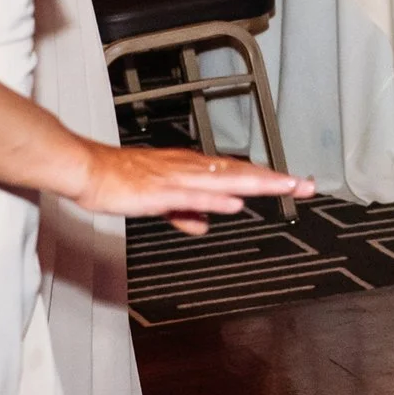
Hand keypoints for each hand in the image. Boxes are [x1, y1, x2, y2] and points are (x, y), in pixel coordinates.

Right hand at [76, 142, 313, 236]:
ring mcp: (177, 178)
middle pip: (241, 173)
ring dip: (256, 183)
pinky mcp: (159, 190)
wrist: (87, 171)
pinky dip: (214, 199)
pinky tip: (234, 203)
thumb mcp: (160, 201)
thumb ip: (184, 212)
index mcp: (192, 170)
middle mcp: (191, 169)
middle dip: (275, 179)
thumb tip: (204, 224)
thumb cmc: (119, 181)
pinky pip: (191, 195)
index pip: (238, 173)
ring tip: (285, 187)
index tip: (295, 183)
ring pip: (224, 180)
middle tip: (306, 185)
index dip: (268, 177)